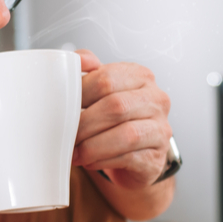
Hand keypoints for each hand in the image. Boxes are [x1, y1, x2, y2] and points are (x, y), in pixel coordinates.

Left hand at [73, 49, 172, 190]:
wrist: (135, 154)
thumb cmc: (114, 119)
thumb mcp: (101, 91)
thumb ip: (87, 72)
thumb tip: (75, 60)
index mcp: (140, 77)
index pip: (107, 79)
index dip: (79, 95)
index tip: (60, 108)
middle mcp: (156, 99)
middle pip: (116, 106)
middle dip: (84, 123)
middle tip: (64, 134)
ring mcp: (161, 129)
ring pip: (126, 135)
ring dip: (93, 145)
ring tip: (74, 152)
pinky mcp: (157, 157)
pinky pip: (129, 158)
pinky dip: (103, 160)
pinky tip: (90, 161)